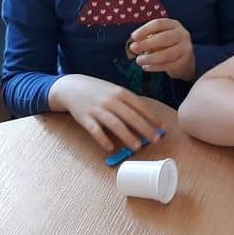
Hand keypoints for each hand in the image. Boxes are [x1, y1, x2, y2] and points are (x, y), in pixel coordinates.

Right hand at [48, 74, 165, 151]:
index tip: (162, 127)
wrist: (71, 86)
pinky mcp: (84, 118)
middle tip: (155, 140)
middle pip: (130, 116)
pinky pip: (95, 130)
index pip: (140, 106)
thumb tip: (147, 117)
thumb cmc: (98, 91)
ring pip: (115, 124)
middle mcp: (110, 100)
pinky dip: (103, 139)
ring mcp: (97, 109)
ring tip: (137, 147)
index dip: (152, 117)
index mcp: (120, 93)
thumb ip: (129, 102)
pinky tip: (110, 148)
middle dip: (145, 129)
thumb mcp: (115, 91)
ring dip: (127, 136)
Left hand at [129, 18, 194, 80]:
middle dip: (146, 44)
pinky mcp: (183, 62)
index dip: (145, 30)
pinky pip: (167, 65)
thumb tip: (135, 44)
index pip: (158, 24)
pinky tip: (146, 67)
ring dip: (149, 58)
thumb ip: (148, 38)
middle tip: (133, 48)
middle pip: (164, 38)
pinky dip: (154, 67)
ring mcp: (184, 48)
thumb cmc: (167, 45)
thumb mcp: (159, 36)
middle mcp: (181, 34)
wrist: (185, 59)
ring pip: (166, 54)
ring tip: (139, 60)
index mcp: (173, 24)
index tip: (133, 37)